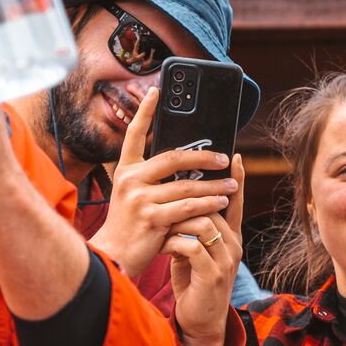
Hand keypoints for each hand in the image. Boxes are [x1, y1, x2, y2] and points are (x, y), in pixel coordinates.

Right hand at [94, 89, 236, 279]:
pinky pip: (188, 207)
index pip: (134, 134)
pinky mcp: (152, 218)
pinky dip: (208, 204)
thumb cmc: (130, 225)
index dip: (146, 111)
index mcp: (125, 170)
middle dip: (203, 157)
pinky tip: (222, 202)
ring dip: (214, 185)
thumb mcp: (134, 196)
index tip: (157, 91)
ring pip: (186, 186)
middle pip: (173, 158)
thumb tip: (185, 163)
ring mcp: (140, 198)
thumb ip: (152, 178)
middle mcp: (130, 180)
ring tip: (232, 184)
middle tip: (224, 158)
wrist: (114, 255)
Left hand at [163, 157, 246, 345]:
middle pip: (216, 207)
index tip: (233, 155)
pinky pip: (192, 247)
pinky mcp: (213, 275)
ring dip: (178, 220)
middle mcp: (234, 245)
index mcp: (230, 237)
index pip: (235, 201)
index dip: (236, 179)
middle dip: (190, 197)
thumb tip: (177, 197)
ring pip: (204, 224)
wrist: (200, 322)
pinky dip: (174, 243)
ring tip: (160, 224)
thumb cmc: (193, 281)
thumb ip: (191, 227)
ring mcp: (226, 260)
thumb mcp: (193, 249)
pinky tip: (162, 247)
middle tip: (168, 187)